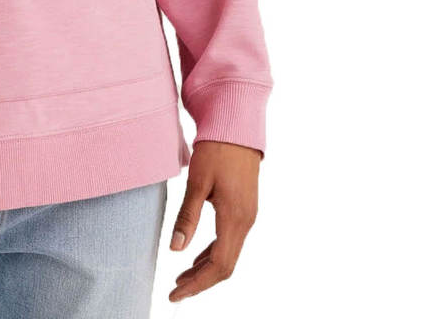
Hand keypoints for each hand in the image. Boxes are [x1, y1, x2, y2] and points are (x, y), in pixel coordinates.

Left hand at [168, 140, 260, 301]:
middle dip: (200, 282)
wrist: (237, 128)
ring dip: (205, 269)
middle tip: (175, 291)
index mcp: (235, 218)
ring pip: (228, 255)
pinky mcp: (243, 209)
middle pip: (225, 266)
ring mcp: (247, 216)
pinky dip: (212, 254)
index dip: (197, 284)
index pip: (218, 265)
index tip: (175, 294)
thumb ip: (188, 216)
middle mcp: (245, 222)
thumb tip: (175, 249)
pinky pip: (230, 241)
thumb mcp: (198, 182)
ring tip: (181, 278)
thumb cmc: (216, 150)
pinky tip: (196, 256)